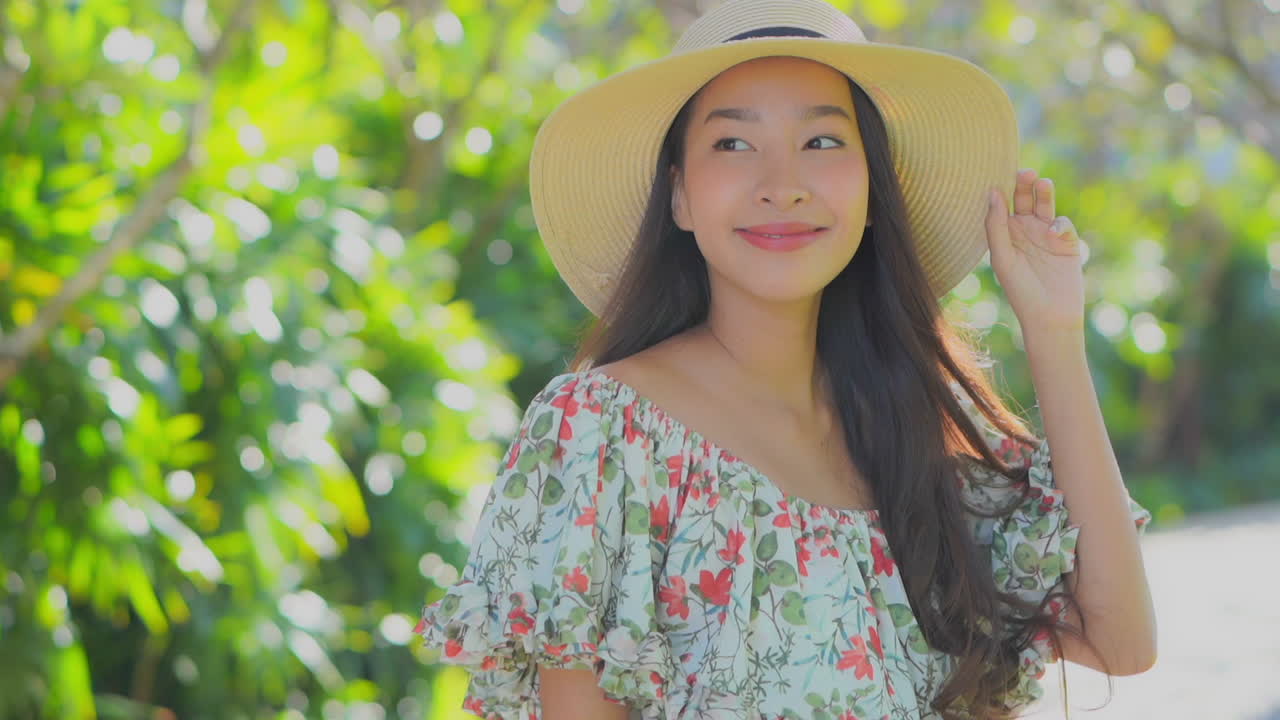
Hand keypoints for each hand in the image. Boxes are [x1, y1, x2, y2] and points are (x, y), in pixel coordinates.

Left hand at [985, 168, 1085, 332]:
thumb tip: (993, 192)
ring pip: (1044, 204)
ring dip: (1043, 192)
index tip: (997, 171)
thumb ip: (996, 225)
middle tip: (1024, 172)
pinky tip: (1055, 234)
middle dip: (1024, 184)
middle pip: (1023, 198)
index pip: (1001, 203)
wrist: (1050, 315)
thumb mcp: (1002, 256)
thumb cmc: (1019, 289)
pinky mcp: (1066, 241)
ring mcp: (1046, 234)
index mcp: (1003, 233)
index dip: (1000, 187)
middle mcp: (1023, 230)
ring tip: (1041, 182)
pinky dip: (1059, 224)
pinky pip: (1063, 223)